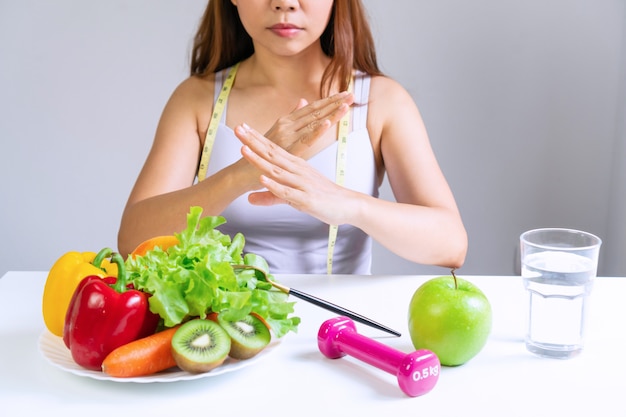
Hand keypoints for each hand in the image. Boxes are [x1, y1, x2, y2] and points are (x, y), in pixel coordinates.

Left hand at [235, 123, 352, 225]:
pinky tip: (262, 179)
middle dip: (253, 141)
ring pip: (277, 170)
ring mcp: (301, 183)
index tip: (242, 128)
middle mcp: (297, 170)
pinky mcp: (305, 198)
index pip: (273, 148)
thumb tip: (250, 199)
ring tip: (244, 149)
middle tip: (238, 129)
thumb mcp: (293, 196)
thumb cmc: (322, 198)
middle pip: (272, 153)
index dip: (256, 138)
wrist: (348, 205)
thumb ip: (272, 195)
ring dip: (259, 159)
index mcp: (296, 165)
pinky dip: (274, 185)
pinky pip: (287, 191)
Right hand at [264, 91, 353, 159]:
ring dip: (330, 113)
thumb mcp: (278, 134)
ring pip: (313, 122)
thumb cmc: (260, 155)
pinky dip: (317, 131)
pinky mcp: (287, 149)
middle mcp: (287, 125)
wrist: (243, 172)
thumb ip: (292, 117)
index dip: (329, 100)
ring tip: (346, 104)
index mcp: (287, 121)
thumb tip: (303, 101)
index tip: (346, 94)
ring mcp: (287, 136)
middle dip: (334, 103)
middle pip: (315, 112)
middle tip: (352, 94)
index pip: (312, 108)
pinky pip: (305, 140)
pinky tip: (328, 123)